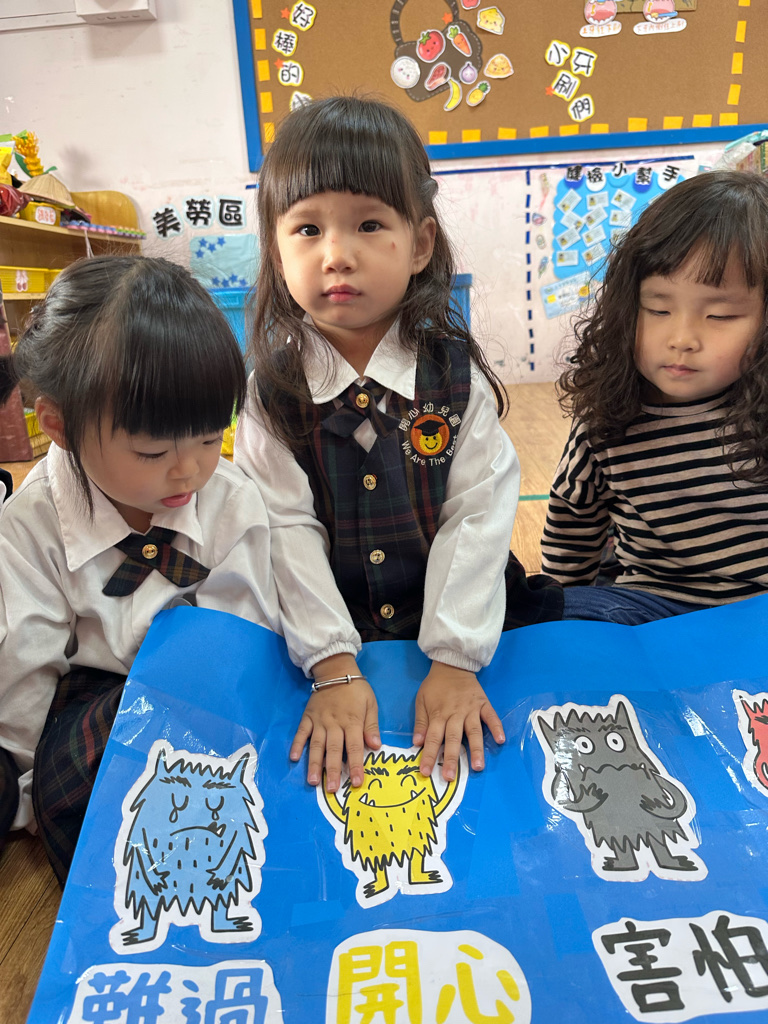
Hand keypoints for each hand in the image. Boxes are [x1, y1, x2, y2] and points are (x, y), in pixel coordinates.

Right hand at [290, 654, 379, 791]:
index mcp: (352, 721)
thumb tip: (376, 746)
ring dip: (314, 764)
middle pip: (333, 750)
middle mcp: (334, 724)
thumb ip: (371, 726)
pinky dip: (297, 744)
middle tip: (332, 790)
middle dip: (332, 771)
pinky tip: (294, 758)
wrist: (336, 670)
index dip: (355, 766)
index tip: (356, 783)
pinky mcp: (308, 717)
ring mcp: (319, 721)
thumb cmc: (356, 690)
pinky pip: (301, 732)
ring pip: (317, 745)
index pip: (354, 747)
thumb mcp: (370, 704)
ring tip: (313, 782)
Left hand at [413, 662, 504, 780]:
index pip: (433, 738)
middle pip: (453, 738)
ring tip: (477, 766)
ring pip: (473, 731)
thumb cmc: (435, 686)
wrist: (452, 665)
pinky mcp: (484, 704)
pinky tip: (501, 740)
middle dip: (451, 758)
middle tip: (450, 777)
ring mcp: (471, 709)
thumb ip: (421, 723)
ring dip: (475, 749)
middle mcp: (455, 714)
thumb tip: (417, 743)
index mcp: (438, 714)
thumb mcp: (421, 701)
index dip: (429, 755)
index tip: (426, 771)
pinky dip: (497, 727)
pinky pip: (491, 716)